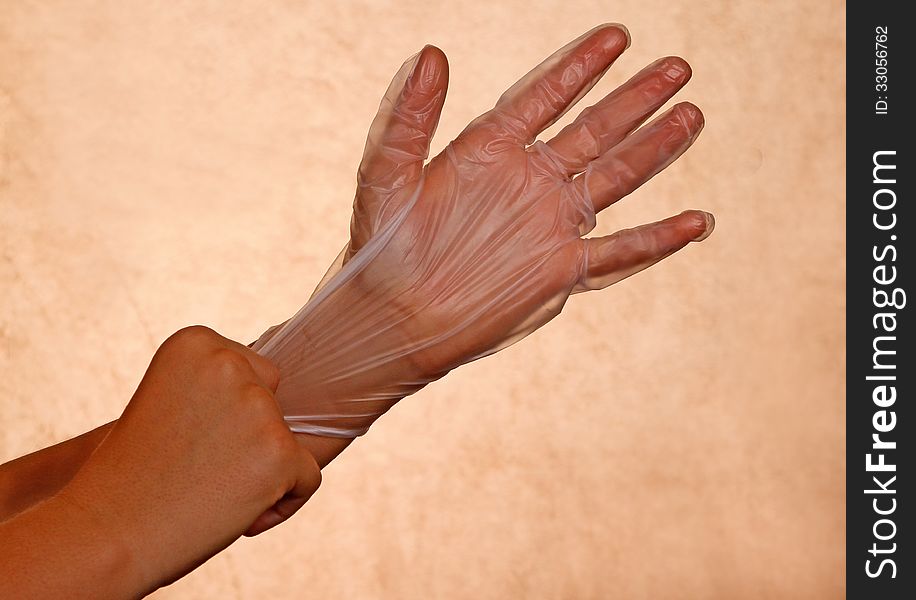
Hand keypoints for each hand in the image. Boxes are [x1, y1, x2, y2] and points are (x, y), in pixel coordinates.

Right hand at [59, 326, 320, 593]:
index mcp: (196, 341)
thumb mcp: (172, 401)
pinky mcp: (279, 451)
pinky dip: (284, 502)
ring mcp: (256, 406)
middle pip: (276, 402)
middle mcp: (228, 363)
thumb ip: (220, 384)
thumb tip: (277, 382)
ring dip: (263, 471)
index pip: (255, 372)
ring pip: (292, 442)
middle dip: (251, 438)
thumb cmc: (137, 474)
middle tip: (199, 469)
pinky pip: (309, 477)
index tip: (186, 440)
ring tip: (210, 492)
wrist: (105, 534)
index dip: (229, 417)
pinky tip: (239, 515)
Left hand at [255, 24, 712, 437]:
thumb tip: (430, 53)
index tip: (617, 36)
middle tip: (676, 66)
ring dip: (654, 149)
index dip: (580, 66)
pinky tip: (697, 222)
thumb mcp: (387, 172)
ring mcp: (548, 224)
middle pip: (594, 130)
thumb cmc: (382, 246)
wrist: (393, 319)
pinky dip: (658, 240)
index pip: (544, 96)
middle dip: (635, 98)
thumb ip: (409, 115)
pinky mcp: (560, 270)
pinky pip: (620, 252)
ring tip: (691, 116)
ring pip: (614, 179)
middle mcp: (528, 180)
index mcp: (490, 150)